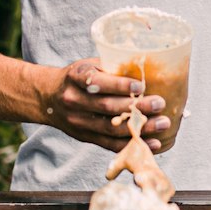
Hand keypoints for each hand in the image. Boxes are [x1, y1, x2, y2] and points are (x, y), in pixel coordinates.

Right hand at [46, 58, 170, 152]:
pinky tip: (153, 143)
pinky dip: (133, 144)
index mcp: (76, 77)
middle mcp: (74, 100)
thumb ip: (111, 68)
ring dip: (140, 128)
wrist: (48, 97)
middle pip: (108, 107)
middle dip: (136, 107)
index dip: (120, 85)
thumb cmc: (77, 78)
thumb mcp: (88, 65)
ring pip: (111, 128)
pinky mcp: (85, 137)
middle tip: (160, 103)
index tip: (141, 86)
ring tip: (162, 123)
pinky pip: (110, 144)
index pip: (97, 83)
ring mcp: (79, 122)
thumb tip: (148, 69)